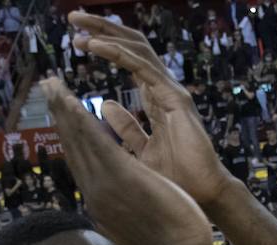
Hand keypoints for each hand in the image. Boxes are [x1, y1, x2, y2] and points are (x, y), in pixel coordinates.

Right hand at [43, 77, 209, 244]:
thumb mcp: (134, 229)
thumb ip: (120, 218)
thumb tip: (114, 220)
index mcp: (100, 201)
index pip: (80, 162)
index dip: (69, 134)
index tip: (61, 113)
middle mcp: (94, 192)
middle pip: (72, 146)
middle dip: (59, 114)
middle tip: (48, 87)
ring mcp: (105, 185)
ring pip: (78, 140)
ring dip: (64, 109)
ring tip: (53, 84)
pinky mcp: (122, 176)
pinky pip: (97, 143)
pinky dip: (82, 121)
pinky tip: (71, 102)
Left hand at [69, 12, 232, 208]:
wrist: (203, 194)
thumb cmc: (178, 177)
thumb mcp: (142, 149)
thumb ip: (127, 127)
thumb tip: (105, 105)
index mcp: (156, 99)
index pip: (129, 60)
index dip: (105, 45)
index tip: (77, 39)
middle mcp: (164, 90)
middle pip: (133, 47)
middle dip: (103, 28)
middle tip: (73, 18)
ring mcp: (171, 92)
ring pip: (138, 49)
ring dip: (106, 34)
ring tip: (79, 26)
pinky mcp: (175, 99)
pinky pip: (143, 68)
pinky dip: (118, 54)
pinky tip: (96, 46)